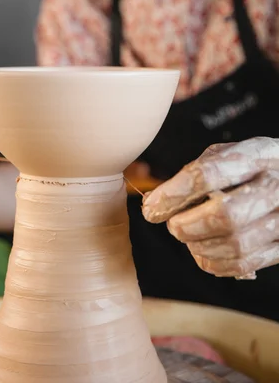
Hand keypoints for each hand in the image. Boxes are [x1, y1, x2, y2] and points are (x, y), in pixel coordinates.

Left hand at [142, 137, 278, 277]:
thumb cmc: (256, 166)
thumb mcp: (231, 153)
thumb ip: (195, 172)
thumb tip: (156, 201)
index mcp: (257, 155)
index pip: (209, 174)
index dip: (174, 194)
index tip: (151, 207)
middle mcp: (275, 186)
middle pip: (225, 215)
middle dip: (188, 225)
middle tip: (173, 225)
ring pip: (235, 244)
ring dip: (200, 246)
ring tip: (189, 237)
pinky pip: (246, 263)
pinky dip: (216, 263)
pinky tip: (204, 253)